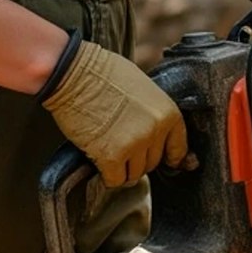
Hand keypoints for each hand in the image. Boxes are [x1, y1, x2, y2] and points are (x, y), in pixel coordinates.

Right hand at [40, 40, 188, 187]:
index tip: (164, 161)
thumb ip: (153, 112)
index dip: (168, 156)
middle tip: (120, 141)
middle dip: (137, 157)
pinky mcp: (111, 157)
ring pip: (134, 174)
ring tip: (108, 146)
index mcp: (167, 112)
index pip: (178, 148)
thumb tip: (156, 132)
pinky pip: (115, 180)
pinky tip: (99, 157)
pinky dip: (106, 174)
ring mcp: (134, 145)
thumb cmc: (103, 72)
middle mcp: (154, 131)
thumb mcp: (141, 86)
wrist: (73, 72)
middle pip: (152, 163)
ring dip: (122, 167)